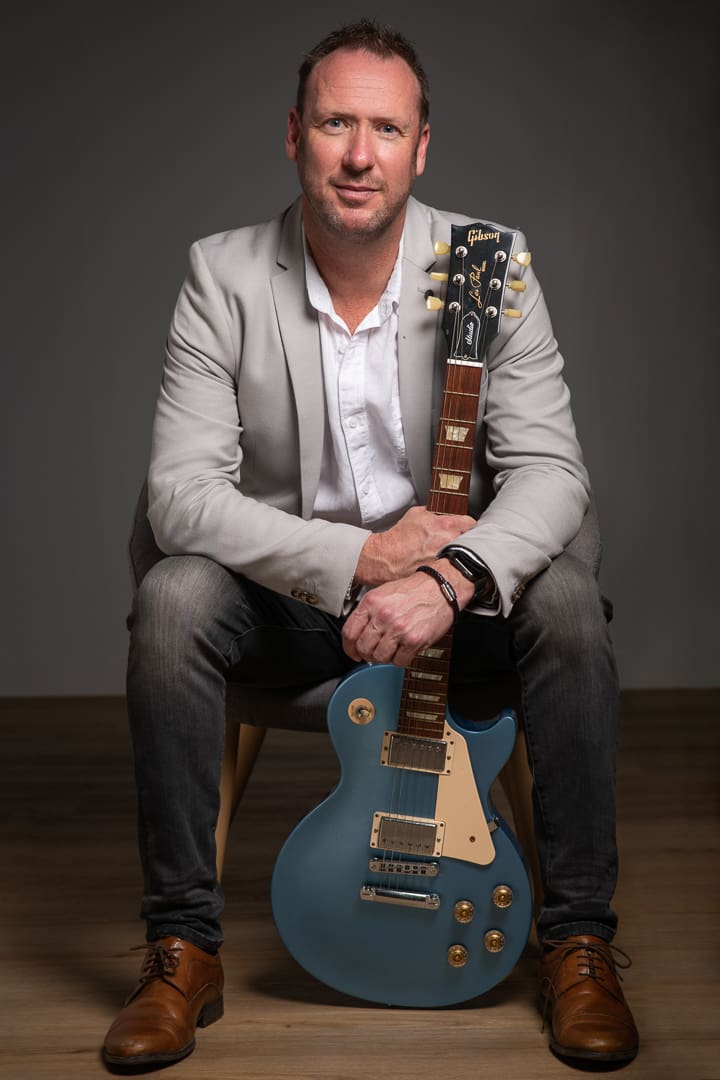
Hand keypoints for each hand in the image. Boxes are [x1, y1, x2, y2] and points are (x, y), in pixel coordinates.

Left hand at [342, 561, 473, 666]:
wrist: (442, 587)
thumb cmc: (416, 590)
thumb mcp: (385, 593)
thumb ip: (369, 612)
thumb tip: (359, 632)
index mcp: (372, 602)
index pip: (349, 632)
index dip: (348, 647)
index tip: (353, 651)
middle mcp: (383, 616)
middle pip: (363, 647)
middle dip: (367, 654)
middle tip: (373, 652)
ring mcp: (398, 629)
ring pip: (379, 657)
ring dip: (384, 658)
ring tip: (391, 650)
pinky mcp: (414, 640)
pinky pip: (399, 661)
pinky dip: (400, 660)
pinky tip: (403, 650)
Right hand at [353, 506, 475, 586]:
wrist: (387, 558)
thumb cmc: (399, 538)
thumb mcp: (416, 514)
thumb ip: (433, 512)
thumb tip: (439, 512)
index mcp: (446, 525)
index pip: (471, 522)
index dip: (468, 524)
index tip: (465, 526)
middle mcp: (449, 542)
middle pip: (470, 539)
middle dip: (464, 538)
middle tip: (454, 539)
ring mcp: (447, 558)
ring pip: (462, 554)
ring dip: (457, 551)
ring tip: (445, 551)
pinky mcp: (442, 571)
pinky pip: (452, 566)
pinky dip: (448, 564)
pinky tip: (439, 562)